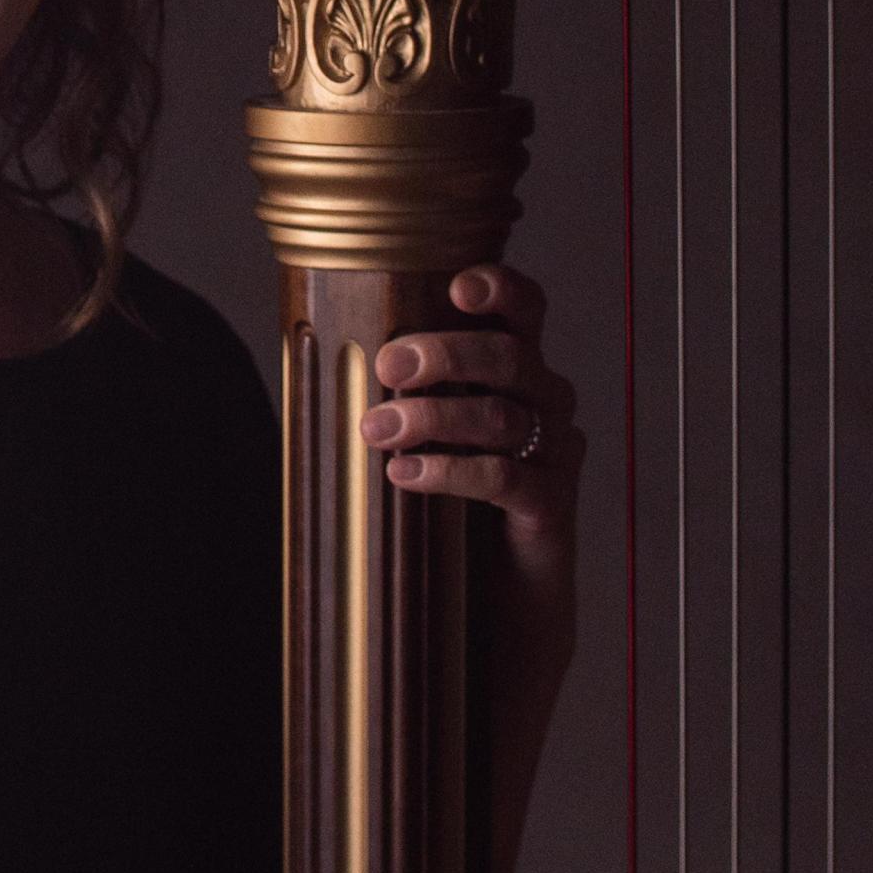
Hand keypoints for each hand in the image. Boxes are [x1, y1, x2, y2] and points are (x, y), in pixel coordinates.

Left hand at [359, 264, 580, 567]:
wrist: (497, 585)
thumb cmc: (450, 490)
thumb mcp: (426, 427)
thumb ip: (399, 386)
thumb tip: (317, 353)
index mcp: (516, 365)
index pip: (526, 309)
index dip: (501, 289)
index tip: (458, 287)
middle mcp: (546, 398)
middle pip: (510, 356)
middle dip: (446, 354)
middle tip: (389, 365)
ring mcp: (554, 451)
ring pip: (500, 416)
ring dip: (432, 417)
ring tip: (375, 429)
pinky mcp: (550, 505)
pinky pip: (506, 478)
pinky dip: (450, 472)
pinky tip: (404, 475)